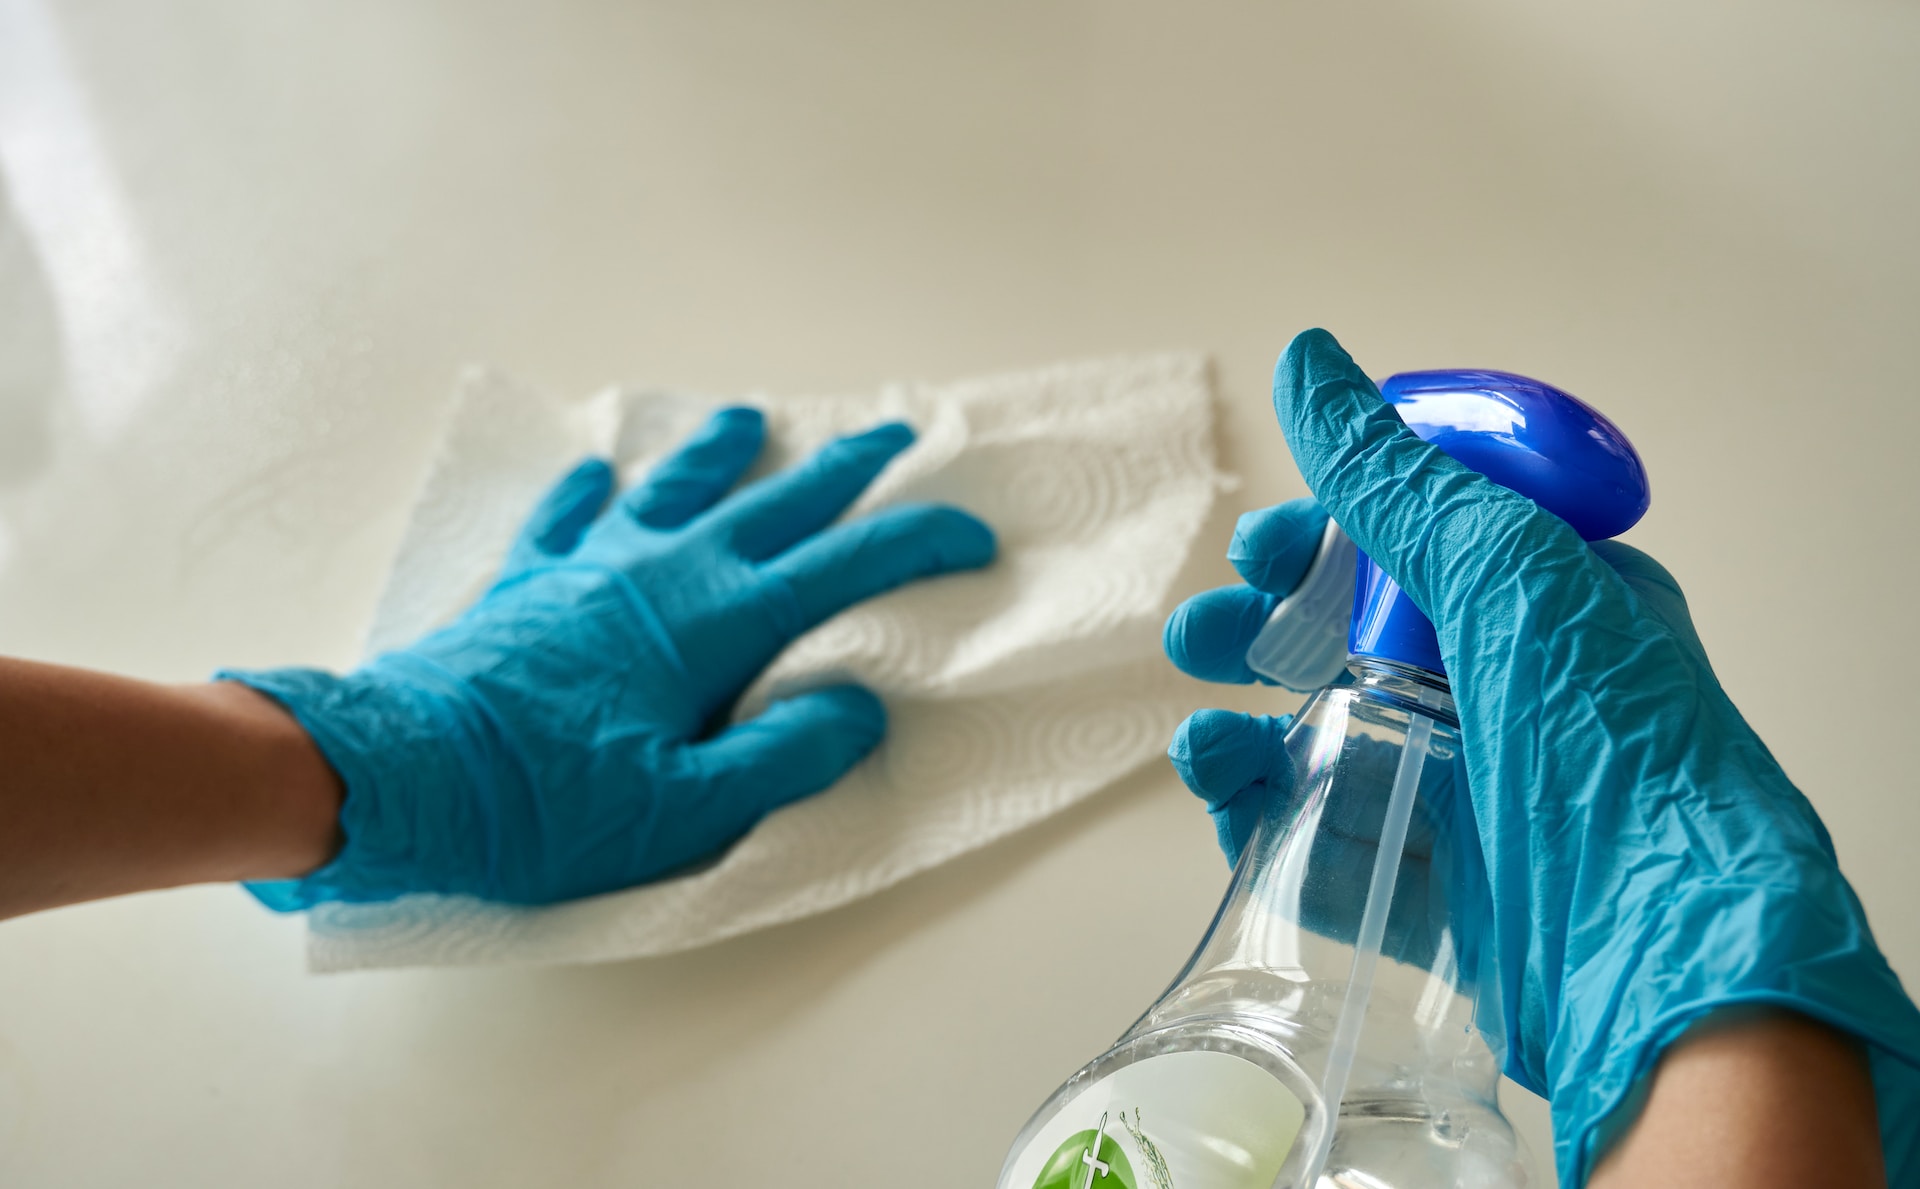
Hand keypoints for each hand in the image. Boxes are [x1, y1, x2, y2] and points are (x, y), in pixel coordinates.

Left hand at [225, 408, 994, 907]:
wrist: (401, 774)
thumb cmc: (545, 806)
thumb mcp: (682, 809)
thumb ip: (781, 756)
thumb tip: (856, 707)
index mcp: (715, 624)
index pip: (842, 566)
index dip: (916, 543)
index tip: (970, 533)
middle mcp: (663, 572)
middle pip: (774, 503)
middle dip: (843, 467)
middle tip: (894, 431)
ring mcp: (592, 566)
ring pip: (675, 488)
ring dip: (722, 452)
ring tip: (749, 417)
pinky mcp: (530, 581)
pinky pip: (572, 516)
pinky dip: (595, 492)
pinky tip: (600, 472)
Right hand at [1162, 330, 1919, 1184]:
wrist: (1662, 953)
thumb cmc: (1611, 743)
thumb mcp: (1505, 570)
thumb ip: (1391, 477)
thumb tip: (1305, 360)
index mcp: (1543, 607)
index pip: (1409, 548)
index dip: (1321, 540)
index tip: (1259, 550)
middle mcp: (1500, 698)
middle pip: (1347, 647)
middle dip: (1260, 633)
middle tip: (1202, 635)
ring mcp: (1461, 800)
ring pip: (1318, 746)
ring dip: (1242, 727)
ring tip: (1201, 734)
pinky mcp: (1424, 896)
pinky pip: (1317, 844)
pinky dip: (1258, 818)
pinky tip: (1225, 793)